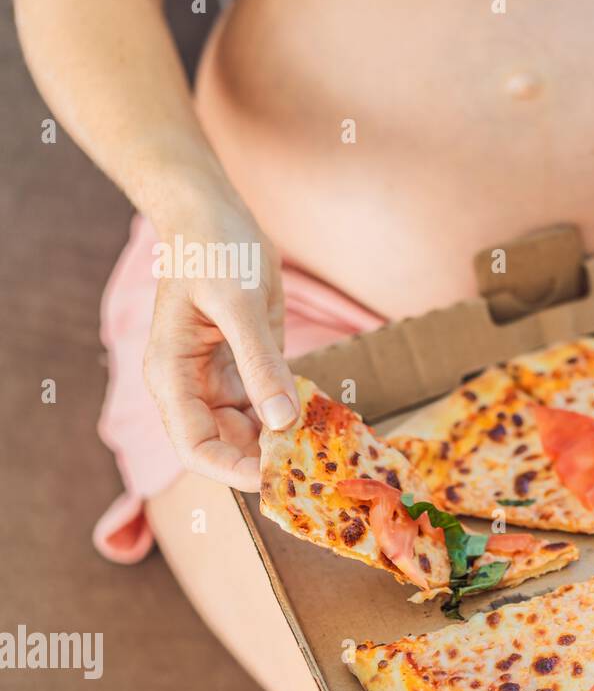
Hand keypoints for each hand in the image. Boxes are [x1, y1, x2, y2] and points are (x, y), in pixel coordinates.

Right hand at [143, 202, 298, 491]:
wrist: (215, 213)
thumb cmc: (214, 249)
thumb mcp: (239, 304)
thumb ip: (260, 364)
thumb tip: (281, 422)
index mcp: (172, 376)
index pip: (195, 446)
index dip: (232, 470)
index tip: (276, 478)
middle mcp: (194, 386)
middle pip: (227, 446)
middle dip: (265, 459)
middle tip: (314, 466)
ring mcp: (222, 378)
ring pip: (252, 429)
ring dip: (284, 439)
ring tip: (324, 445)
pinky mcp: (250, 365)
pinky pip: (270, 403)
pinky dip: (293, 412)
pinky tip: (321, 414)